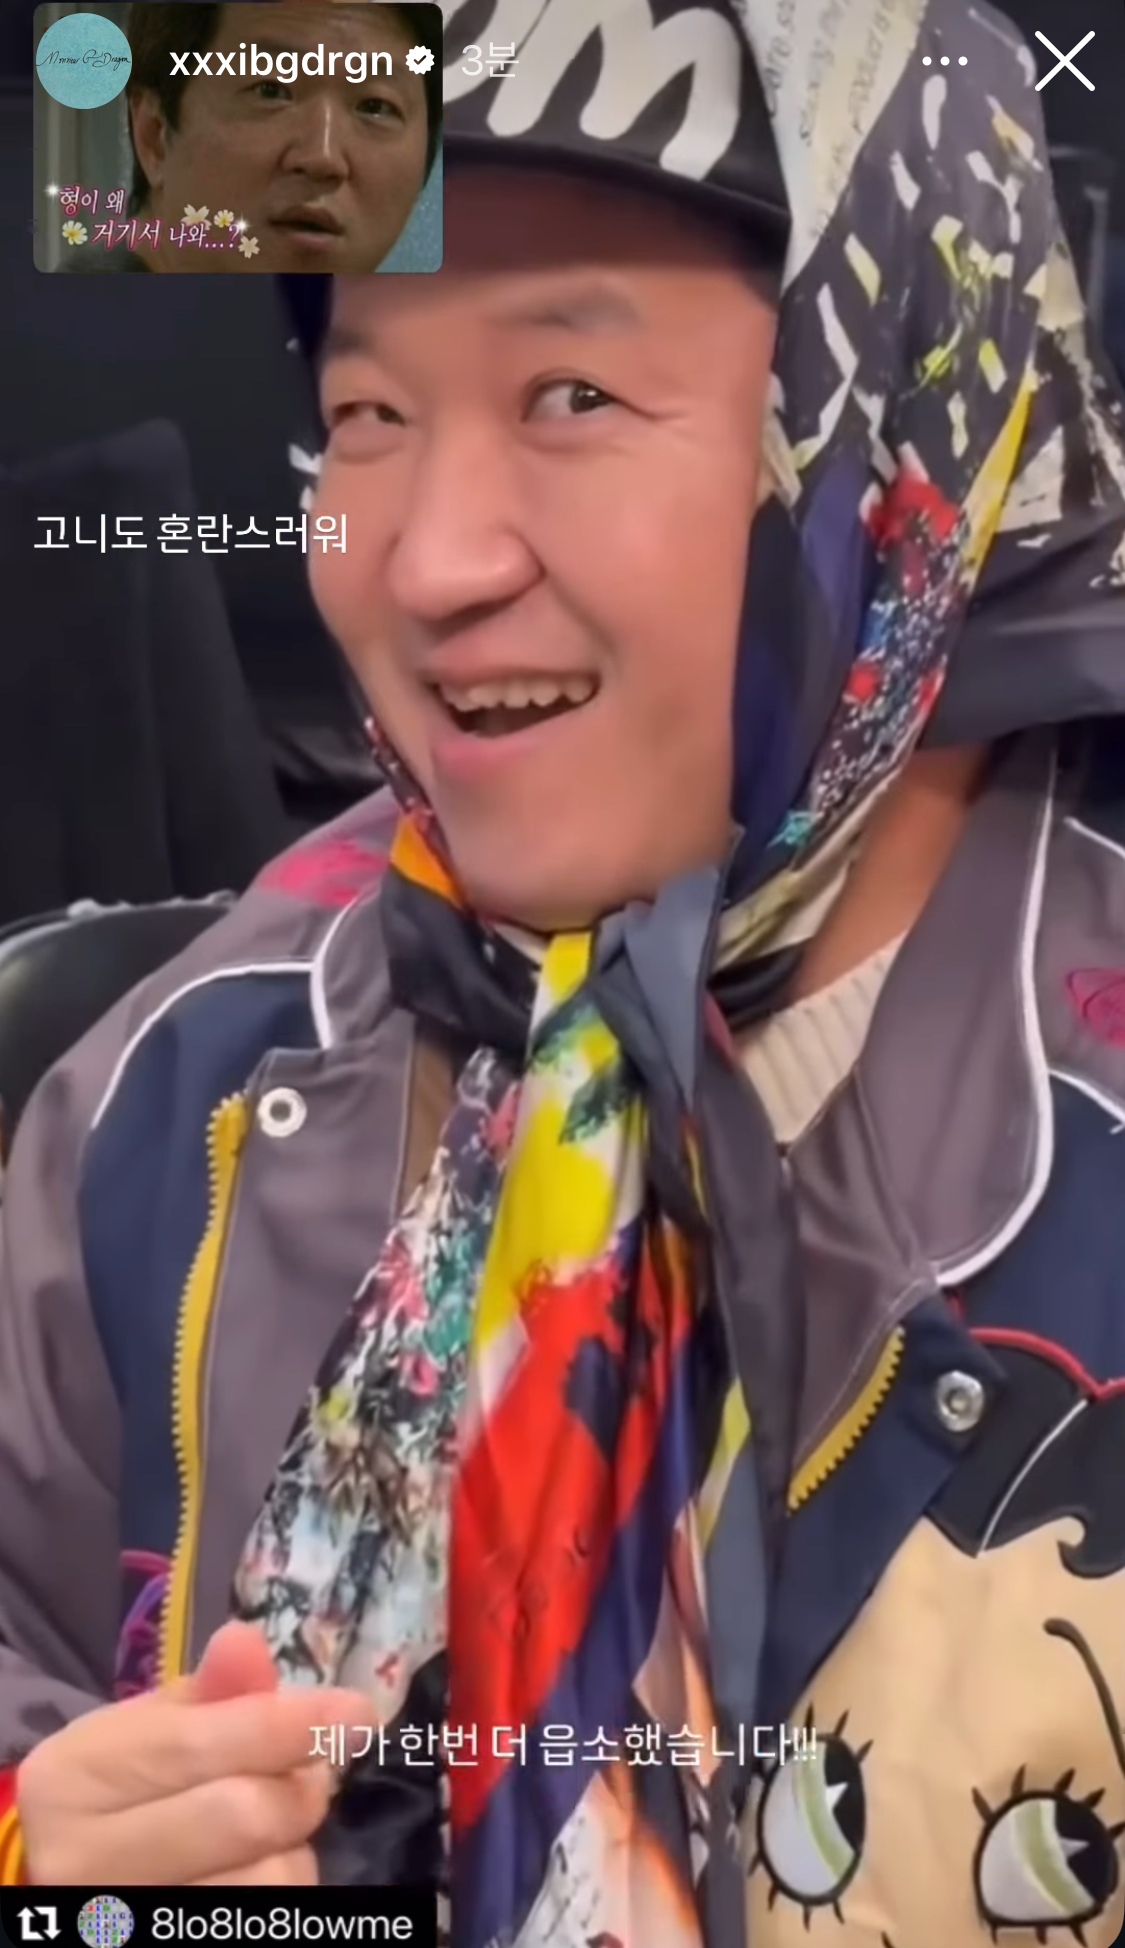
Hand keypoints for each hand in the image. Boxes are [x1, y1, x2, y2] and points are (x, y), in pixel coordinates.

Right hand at [18, 1621, 376, 1884]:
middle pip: (242, 1817)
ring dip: (292, 1846)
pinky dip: (278, 1883)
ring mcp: (127, 1920)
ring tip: (271, 1829)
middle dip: (299, 1786)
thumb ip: (207, 1692)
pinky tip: (254, 1869)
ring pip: (267, 1880)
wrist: (56, 1886)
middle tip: (310, 1773)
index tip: (356, 1712)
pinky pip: (264, 1917)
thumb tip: (250, 1641)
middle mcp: (85, 1861)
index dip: (287, 1726)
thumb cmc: (109, 1795)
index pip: (198, 1747)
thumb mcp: (142, 1731)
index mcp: (73, 1779)